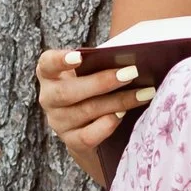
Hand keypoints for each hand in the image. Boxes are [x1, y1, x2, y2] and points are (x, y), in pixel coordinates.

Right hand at [37, 44, 150, 181]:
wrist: (91, 128)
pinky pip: (89, 135)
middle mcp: (49, 98)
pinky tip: (124, 114)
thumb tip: (130, 48)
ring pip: (85, 111)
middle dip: (102, 82)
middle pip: (68, 92)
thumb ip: (103, 58)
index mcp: (50, 74)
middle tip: (131, 73)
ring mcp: (59, 122)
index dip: (60, 60)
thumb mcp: (92, 71)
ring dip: (118, 101)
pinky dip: (108, 124)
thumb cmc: (95, 89)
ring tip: (143, 93)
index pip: (47, 64)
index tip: (79, 57)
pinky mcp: (72, 141)